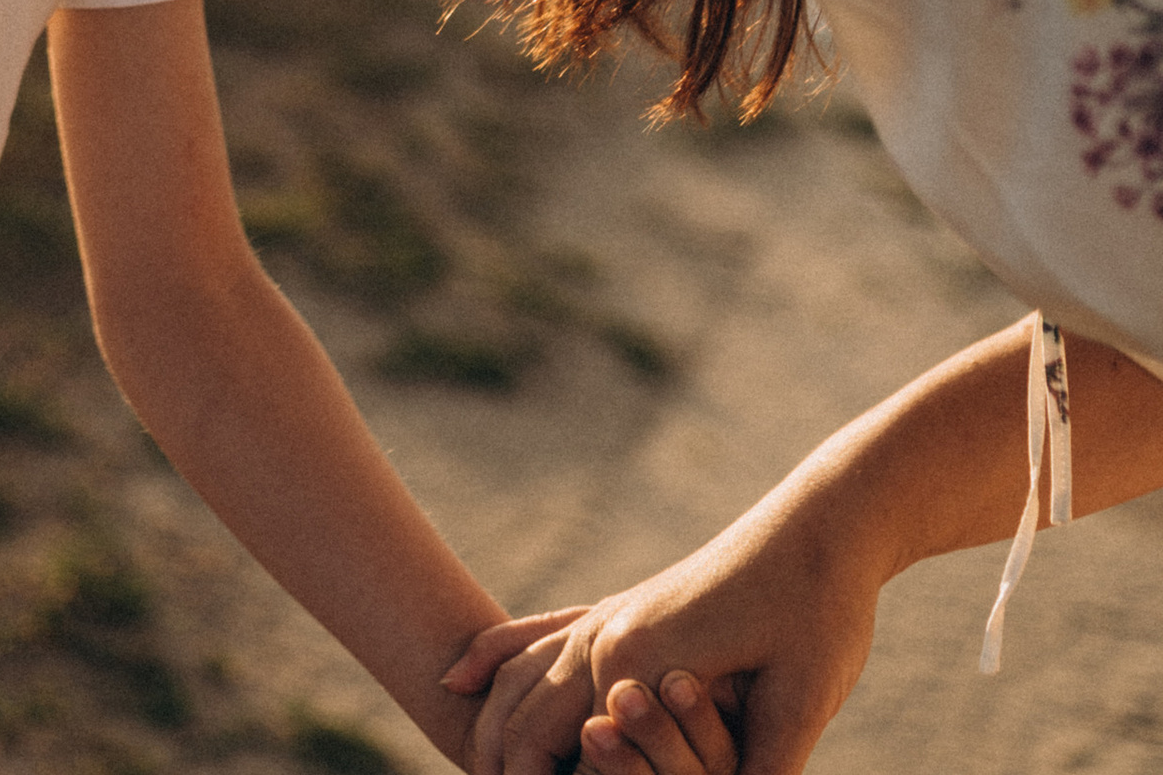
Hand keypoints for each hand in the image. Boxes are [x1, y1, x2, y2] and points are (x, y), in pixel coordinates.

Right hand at [452, 522, 878, 774]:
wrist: (818, 526)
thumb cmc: (819, 611)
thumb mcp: (802, 699)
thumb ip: (763, 766)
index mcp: (638, 659)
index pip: (572, 756)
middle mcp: (607, 634)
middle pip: (527, 718)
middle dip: (508, 770)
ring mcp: (610, 615)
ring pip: (519, 677)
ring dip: (493, 730)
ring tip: (479, 771)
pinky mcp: (623, 608)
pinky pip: (538, 632)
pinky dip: (495, 657)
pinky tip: (458, 679)